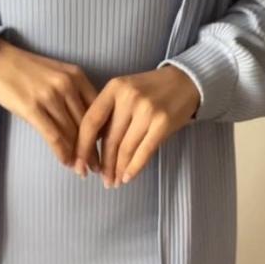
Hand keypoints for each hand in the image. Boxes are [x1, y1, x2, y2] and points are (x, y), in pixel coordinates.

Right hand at [0, 37, 102, 171]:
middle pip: (87, 124)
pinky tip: (66, 163)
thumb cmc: (26, 71)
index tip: (107, 150)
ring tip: (83, 170)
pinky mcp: (32, 108)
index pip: (98, 109)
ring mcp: (49, 96)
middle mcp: (67, 85)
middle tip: (99, 167)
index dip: (103, 133)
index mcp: (77, 76)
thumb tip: (87, 126)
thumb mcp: (57, 74)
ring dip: (79, 156)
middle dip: (93, 149)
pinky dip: (62, 152)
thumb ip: (74, 94)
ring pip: (71, 132)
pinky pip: (53, 136)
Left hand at [75, 64, 200, 186]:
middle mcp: (129, 97)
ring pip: (125, 148)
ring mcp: (147, 110)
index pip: (91, 121)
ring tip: (114, 182)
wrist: (185, 81)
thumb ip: (108, 113)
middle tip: (101, 179)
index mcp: (114, 88)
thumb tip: (90, 146)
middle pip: (109, 138)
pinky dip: (134, 168)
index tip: (78, 165)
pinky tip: (127, 177)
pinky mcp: (163, 123)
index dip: (82, 147)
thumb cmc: (150, 90)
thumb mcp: (124, 92)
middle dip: (103, 164)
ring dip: (118, 169)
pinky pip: (144, 151)